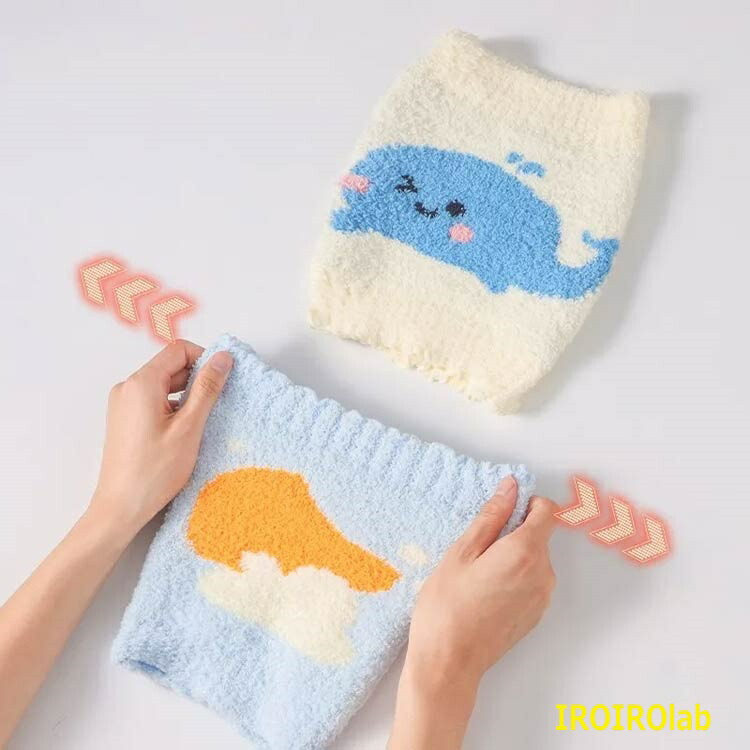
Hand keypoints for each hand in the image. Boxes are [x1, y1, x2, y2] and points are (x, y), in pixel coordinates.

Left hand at [89, 340, 232, 537]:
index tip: (222, 380)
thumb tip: (223, 358)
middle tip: (216, 405)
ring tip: (200, 423)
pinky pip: (153, 400)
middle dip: (196, 379)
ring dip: (186, 395)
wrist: (121, 507)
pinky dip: (172, 407)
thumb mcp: (189, 427)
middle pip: (170, 366)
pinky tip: (183, 431)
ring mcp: (123, 403)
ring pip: (163, 384)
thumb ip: (207, 388)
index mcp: (141, 384)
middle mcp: (127, 387)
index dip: (204, 359)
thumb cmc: (154, 471)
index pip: (178, 350)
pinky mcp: (124, 419)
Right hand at [389, 477, 557, 749]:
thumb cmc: (446, 605)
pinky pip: (532, 581)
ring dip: (513, 555)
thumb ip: (491, 516)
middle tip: (477, 547)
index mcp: (524, 552)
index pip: (546, 510)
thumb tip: (510, 488)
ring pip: (536, 558)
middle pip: (540, 535)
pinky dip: (515, 576)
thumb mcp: (461, 552)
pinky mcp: (536, 614)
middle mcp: (543, 573)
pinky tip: (485, 591)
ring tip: (478, 572)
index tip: (501, 511)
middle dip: (514, 531)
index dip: (525, 504)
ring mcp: (542, 597)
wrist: (448, 662)